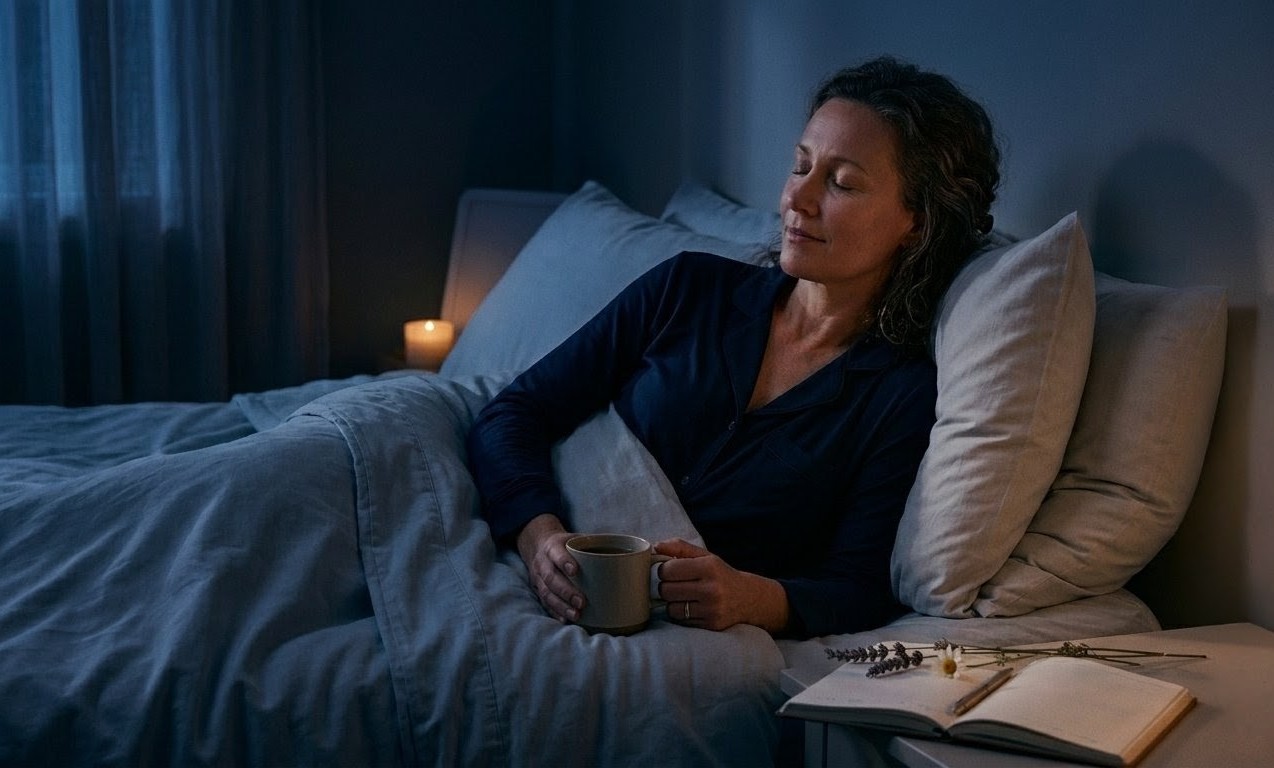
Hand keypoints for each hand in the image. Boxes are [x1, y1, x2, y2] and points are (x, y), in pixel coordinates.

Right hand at [516, 513, 584, 622]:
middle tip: (582, 602)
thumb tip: (627, 553)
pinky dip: (555, 612)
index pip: (556, 553)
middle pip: (551, 577)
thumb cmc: (566, 544)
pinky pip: (544, 602)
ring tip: (576, 615)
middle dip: (566, 591)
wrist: (539, 545)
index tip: (575, 570)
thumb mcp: (576, 538)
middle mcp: (543, 562)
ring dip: (561, 605)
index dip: (564, 561)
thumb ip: (595, 544)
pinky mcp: (538, 589)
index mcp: (553, 546)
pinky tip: (565, 619)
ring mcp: (538, 577)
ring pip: (546, 593)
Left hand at [653, 539, 789, 633]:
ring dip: (672, 603)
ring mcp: (712, 609)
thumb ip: (679, 548)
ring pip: (671, 608)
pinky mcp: (711, 625)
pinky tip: (692, 608)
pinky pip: (682, 621)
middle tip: (674, 585)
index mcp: (709, 566)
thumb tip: (654, 546)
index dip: (663, 570)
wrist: (749, 598)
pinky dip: (682, 615)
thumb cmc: (720, 574)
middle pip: (666, 590)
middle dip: (665, 587)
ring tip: (684, 597)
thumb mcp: (705, 556)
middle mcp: (712, 589)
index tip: (668, 571)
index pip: (668, 570)